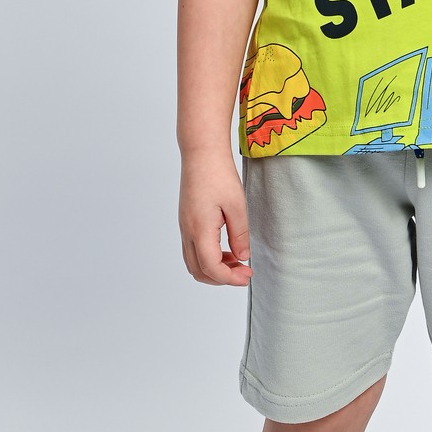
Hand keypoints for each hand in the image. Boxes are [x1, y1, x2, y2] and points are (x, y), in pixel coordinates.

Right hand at [179, 151, 251, 285]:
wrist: (201, 153)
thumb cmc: (219, 175)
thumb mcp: (237, 206)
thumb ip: (240, 235)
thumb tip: (242, 257)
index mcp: (200, 230)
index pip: (211, 268)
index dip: (230, 278)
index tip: (247, 276)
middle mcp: (187, 232)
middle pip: (198, 271)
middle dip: (221, 278)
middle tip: (244, 273)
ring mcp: (184, 227)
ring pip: (194, 262)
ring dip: (214, 268)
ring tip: (237, 261)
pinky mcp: (186, 222)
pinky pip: (193, 250)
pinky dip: (209, 257)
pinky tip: (227, 249)